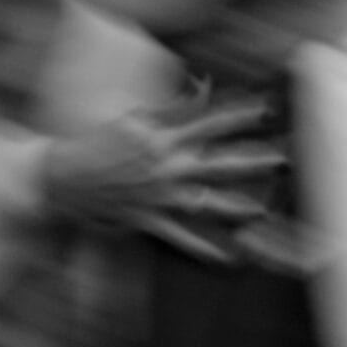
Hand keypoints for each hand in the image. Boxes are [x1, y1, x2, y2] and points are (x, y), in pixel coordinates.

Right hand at [41, 96, 283, 260]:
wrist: (63, 179)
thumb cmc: (96, 143)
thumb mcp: (132, 118)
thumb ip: (170, 109)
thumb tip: (200, 89)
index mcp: (162, 139)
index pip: (209, 124)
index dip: (239, 116)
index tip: (265, 110)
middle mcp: (166, 169)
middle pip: (220, 164)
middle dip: (254, 162)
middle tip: (283, 160)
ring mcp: (159, 198)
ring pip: (208, 203)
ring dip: (238, 207)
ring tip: (264, 209)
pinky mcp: (149, 221)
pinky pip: (182, 238)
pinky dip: (204, 249)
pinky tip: (227, 258)